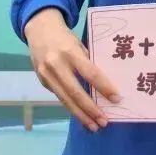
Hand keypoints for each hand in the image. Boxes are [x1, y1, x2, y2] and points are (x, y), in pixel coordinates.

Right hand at [24, 7, 120, 131]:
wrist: (38, 28)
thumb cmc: (65, 36)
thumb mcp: (78, 43)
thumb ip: (87, 61)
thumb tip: (104, 84)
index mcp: (70, 51)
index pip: (90, 73)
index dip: (104, 87)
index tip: (116, 99)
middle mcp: (57, 65)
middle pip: (75, 92)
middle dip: (90, 109)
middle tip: (104, 122)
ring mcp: (47, 75)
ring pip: (65, 99)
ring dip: (80, 115)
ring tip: (93, 126)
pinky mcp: (42, 81)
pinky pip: (59, 97)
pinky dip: (71, 107)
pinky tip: (81, 116)